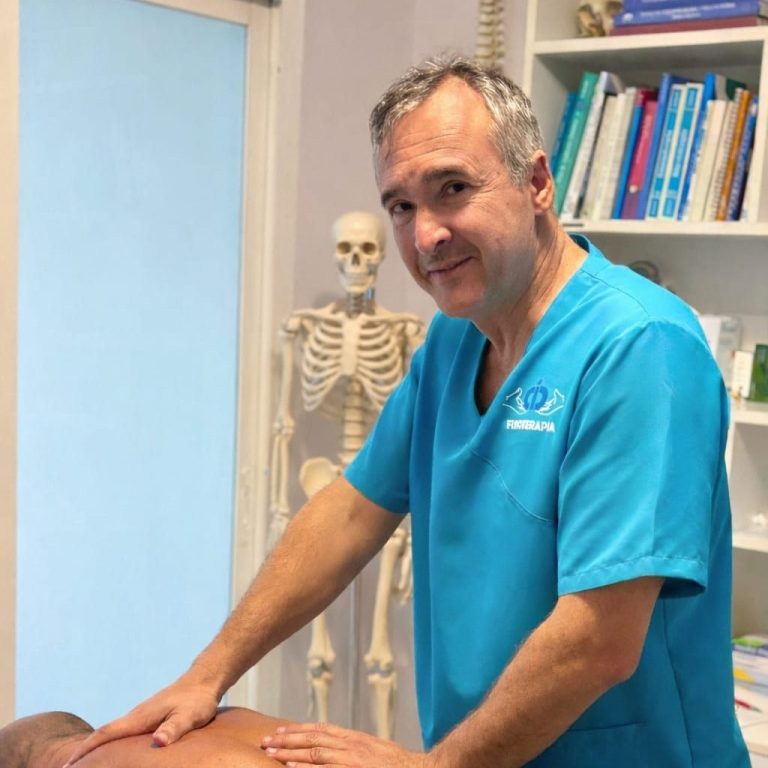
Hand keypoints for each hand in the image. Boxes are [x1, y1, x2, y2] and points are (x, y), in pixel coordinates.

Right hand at [62, 677, 218, 765]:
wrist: (204, 681)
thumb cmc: (197, 701)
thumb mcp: (188, 717)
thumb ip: (173, 729)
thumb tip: (158, 743)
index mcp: (140, 717)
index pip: (106, 734)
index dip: (85, 750)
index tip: (67, 765)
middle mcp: (136, 715)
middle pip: (103, 734)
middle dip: (84, 752)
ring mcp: (141, 715)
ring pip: (112, 733)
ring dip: (96, 748)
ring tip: (82, 766)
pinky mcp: (148, 717)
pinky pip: (123, 732)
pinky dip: (110, 743)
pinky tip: (112, 753)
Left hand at [261, 722, 431, 767]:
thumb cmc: (398, 766)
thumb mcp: (374, 750)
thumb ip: (355, 749)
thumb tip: (337, 750)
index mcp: (355, 738)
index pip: (321, 730)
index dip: (298, 730)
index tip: (280, 730)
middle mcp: (351, 746)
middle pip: (313, 739)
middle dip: (287, 739)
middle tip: (266, 740)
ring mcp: (351, 760)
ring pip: (314, 753)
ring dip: (290, 752)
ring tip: (270, 752)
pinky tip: (290, 767)